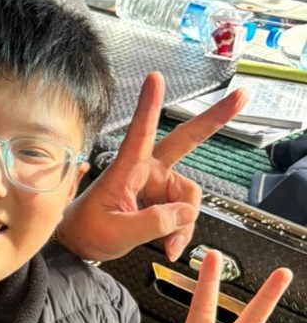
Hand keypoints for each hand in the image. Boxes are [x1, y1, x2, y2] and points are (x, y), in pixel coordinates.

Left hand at [56, 72, 248, 264]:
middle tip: (240, 98)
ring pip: (189, 196)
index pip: (140, 132)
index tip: (155, 78)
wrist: (81, 244)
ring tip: (169, 243)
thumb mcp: (117, 232)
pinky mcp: (163, 199)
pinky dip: (182, 230)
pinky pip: (185, 212)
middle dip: (213, 120)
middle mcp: (146, 170)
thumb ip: (153, 223)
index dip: (149, 105)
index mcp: (126, 168)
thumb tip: (186, 213)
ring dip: (185, 221)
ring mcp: (157, 184)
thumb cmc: (87, 231)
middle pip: (184, 140)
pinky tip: (171, 244)